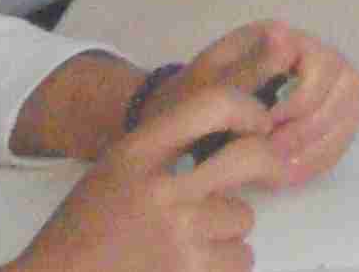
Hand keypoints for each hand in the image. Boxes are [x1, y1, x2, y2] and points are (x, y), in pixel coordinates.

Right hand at [5, 77, 291, 271]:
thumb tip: (239, 135)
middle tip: (270, 172)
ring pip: (243, 218)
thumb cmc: (88, 229)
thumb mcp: (119, 168)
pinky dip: (223, 264)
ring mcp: (179, 229)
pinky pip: (240, 257)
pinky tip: (190, 265)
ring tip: (187, 241)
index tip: (258, 125)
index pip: (213, 103)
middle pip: (250, 155)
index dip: (247, 110)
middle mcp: (161, 185)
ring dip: (226, 231)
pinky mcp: (190, 269)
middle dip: (268, 164)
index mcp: (138, 150)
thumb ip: (168, 147)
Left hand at [142, 22, 358, 187]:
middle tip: (274, 154)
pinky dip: (319, 157)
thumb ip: (249, 66)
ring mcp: (323, 85)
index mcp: (282, 39)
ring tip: (280, 169)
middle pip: (348, 87)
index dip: (303, 100)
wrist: (177, 126)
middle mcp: (311, 54)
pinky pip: (341, 135)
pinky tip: (288, 172)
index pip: (324, 63)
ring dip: (319, 145)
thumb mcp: (210, 85)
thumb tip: (283, 34)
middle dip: (311, 127)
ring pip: (351, 111)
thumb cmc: (191, 102)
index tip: (267, 127)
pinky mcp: (323, 115)